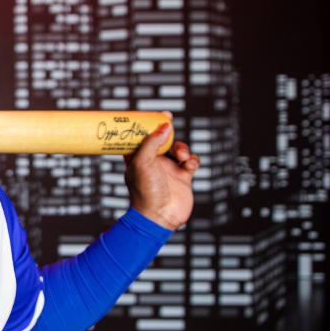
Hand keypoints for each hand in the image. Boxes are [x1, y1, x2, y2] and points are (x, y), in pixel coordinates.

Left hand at [122, 111, 199, 229]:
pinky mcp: (183, 176)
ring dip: (181, 147)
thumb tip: (164, 126)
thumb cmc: (145, 192)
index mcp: (137, 158)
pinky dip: (191, 159)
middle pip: (161, 139)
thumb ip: (152, 142)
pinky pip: (190, 161)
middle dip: (166, 131)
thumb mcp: (143, 163)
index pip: (139, 137)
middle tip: (169, 121)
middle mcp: (152, 162)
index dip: (145, 125)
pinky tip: (188, 165)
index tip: (153, 114)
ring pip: (177, 148)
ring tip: (179, 156)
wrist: (160, 216)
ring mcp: (168, 169)